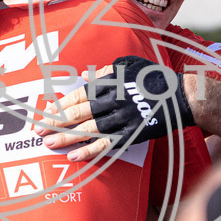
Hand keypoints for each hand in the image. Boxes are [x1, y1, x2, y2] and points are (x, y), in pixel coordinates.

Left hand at [34, 56, 194, 161]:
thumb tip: (87, 77)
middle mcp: (113, 100)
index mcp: (111, 82)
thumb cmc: (155, 78)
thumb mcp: (130, 64)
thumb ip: (107, 70)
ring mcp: (122, 118)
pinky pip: (106, 144)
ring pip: (88, 130)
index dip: (60, 104)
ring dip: (67, 138)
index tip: (44, 112)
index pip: (78, 94)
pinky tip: (74, 156)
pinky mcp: (131, 134)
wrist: (182, 96)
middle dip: (56, 122)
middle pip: (78, 113)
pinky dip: (89, 151)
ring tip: (49, 144)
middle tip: (38, 131)